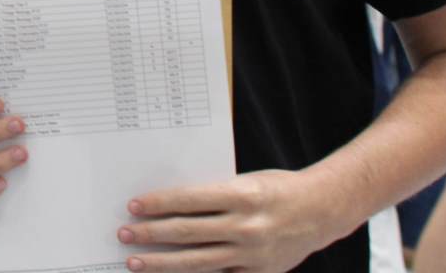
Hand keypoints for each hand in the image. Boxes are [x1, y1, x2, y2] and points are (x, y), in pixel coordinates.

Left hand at [120, 169, 340, 271]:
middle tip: (123, 234)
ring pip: (197, 261)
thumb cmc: (276, 188)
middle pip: (187, 232)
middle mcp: (246, 226)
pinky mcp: (259, 272)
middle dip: (151, 234)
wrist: (322, 210)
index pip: (189, 200)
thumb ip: (212, 197)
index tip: (133, 206)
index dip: (158, 204)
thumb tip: (168, 208)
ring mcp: (253, 253)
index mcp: (241, 195)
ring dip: (162, 262)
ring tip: (135, 261)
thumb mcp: (244, 182)